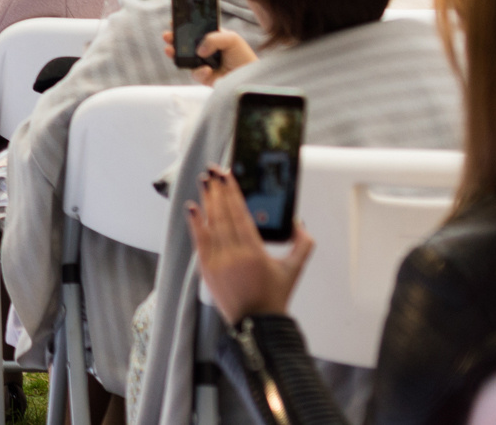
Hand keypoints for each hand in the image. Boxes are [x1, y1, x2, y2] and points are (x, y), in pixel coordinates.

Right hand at [163, 27, 256, 84]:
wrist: (251, 77)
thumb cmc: (243, 56)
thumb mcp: (231, 39)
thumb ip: (213, 39)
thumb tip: (198, 50)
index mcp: (211, 38)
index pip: (194, 30)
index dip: (183, 26)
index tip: (174, 22)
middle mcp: (205, 51)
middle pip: (185, 43)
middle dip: (173, 39)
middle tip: (167, 36)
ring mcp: (203, 64)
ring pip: (184, 59)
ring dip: (175, 54)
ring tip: (170, 50)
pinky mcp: (204, 77)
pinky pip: (195, 73)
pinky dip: (199, 71)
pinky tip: (207, 69)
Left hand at [188, 167, 314, 322]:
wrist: (257, 324)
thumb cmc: (275, 297)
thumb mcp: (294, 269)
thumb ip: (303, 244)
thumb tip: (298, 222)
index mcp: (254, 252)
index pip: (240, 213)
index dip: (232, 192)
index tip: (227, 175)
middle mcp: (233, 254)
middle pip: (223, 214)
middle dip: (217, 190)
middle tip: (213, 170)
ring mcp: (217, 261)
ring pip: (210, 224)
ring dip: (206, 201)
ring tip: (205, 181)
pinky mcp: (206, 269)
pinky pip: (199, 241)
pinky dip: (195, 223)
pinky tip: (192, 208)